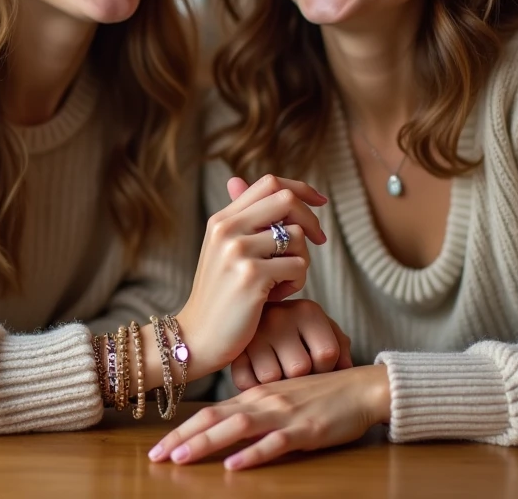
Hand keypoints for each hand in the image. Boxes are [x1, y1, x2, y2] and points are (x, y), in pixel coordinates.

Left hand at [148, 365, 391, 469]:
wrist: (362, 387)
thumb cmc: (322, 395)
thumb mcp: (282, 399)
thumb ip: (254, 411)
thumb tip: (223, 429)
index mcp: (255, 395)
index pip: (209, 412)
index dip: (180, 430)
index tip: (156, 447)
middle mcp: (264, 401)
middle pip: (214, 419)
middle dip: (182, 438)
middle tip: (154, 456)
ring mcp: (284, 414)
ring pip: (237, 428)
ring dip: (206, 443)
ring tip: (181, 459)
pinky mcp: (306, 430)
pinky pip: (275, 443)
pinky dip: (252, 454)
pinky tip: (235, 465)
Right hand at [177, 174, 327, 379]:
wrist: (197, 337)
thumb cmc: (219, 296)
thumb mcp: (222, 249)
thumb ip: (239, 218)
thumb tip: (237, 179)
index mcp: (221, 220)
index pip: (269, 183)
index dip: (301, 188)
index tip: (320, 202)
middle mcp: (227, 229)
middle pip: (286, 199)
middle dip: (311, 220)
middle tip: (318, 241)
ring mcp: (238, 252)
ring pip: (297, 237)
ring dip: (302, 260)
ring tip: (283, 281)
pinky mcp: (252, 277)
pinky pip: (298, 267)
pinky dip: (296, 283)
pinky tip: (278, 296)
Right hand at [231, 300, 352, 390]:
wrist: (255, 318)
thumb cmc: (301, 333)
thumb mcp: (325, 332)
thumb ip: (341, 349)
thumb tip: (345, 370)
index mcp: (307, 310)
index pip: (326, 355)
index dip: (326, 369)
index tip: (318, 366)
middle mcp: (278, 315)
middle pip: (299, 369)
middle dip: (301, 379)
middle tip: (296, 371)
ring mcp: (252, 332)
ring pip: (271, 379)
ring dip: (277, 384)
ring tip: (278, 371)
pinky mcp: (233, 350)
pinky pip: (245, 382)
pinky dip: (253, 386)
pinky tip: (259, 374)